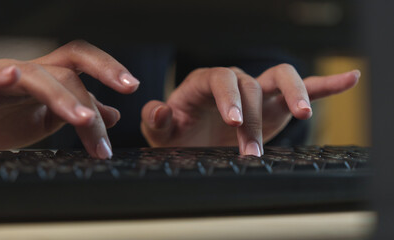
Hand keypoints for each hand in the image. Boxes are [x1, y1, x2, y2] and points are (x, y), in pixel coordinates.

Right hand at [0, 40, 139, 157]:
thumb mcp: (45, 122)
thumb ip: (76, 115)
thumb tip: (113, 114)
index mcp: (45, 80)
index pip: (80, 64)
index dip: (107, 68)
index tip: (132, 86)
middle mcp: (25, 73)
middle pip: (65, 68)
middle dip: (94, 87)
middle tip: (115, 109)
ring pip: (34, 74)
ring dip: (61, 95)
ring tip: (81, 118)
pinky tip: (12, 75)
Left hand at [140, 64, 358, 155]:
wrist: (193, 141)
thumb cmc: (178, 133)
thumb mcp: (162, 130)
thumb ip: (158, 120)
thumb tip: (159, 112)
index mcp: (204, 83)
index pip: (220, 79)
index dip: (229, 97)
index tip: (234, 120)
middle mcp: (233, 82)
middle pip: (251, 86)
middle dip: (253, 118)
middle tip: (250, 149)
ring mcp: (257, 91)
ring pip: (281, 77)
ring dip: (294, 93)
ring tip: (303, 114)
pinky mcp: (276, 104)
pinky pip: (303, 88)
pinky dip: (325, 85)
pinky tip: (348, 79)